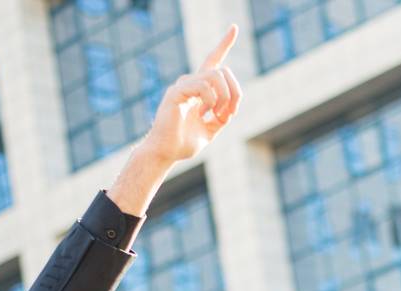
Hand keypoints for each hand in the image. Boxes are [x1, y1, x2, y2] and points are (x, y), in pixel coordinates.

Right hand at [139, 26, 242, 164]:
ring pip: (215, 76)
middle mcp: (191, 83)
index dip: (224, 44)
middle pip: (222, 70)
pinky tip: (203, 114)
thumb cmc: (184, 143)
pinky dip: (210, 101)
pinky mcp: (176, 92)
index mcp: (199, 89)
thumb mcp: (211, 130)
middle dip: (234, 92)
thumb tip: (232, 106)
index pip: (213, 61)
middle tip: (228, 114)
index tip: (234, 28)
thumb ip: (221, 116)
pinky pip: (202, 86)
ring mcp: (183, 85)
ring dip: (224, 97)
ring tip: (215, 115)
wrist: (166, 153)